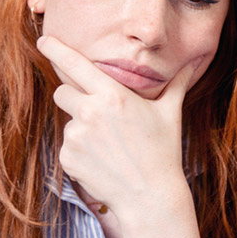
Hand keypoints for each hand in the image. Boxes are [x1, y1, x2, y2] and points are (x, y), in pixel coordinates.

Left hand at [38, 34, 199, 222]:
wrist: (150, 196)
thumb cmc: (163, 152)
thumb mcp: (170, 114)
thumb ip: (176, 84)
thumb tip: (193, 63)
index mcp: (112, 95)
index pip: (74, 64)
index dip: (55, 49)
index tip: (43, 40)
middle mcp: (90, 112)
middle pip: (62, 91)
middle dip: (74, 98)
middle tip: (99, 116)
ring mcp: (76, 136)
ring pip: (67, 121)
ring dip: (81, 129)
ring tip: (109, 147)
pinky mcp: (68, 158)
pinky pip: (67, 146)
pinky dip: (80, 153)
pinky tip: (102, 162)